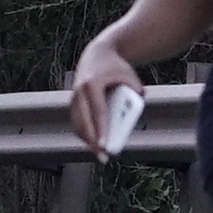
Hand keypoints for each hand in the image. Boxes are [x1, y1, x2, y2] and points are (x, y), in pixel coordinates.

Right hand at [69, 36, 141, 153]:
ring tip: (99, 154)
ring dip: (86, 140)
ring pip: (77, 124)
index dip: (101, 131)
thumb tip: (140, 101)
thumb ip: (136, 88)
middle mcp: (80, 92)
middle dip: (92, 142)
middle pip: (84, 122)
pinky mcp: (72, 102)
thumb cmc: (115, 67)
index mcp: (92, 85)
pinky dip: (83, 133)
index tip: (104, 146)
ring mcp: (73, 97)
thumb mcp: (129, 74)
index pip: (98, 113)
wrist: (97, 54)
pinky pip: (76, 122)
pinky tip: (91, 143)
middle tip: (102, 157)